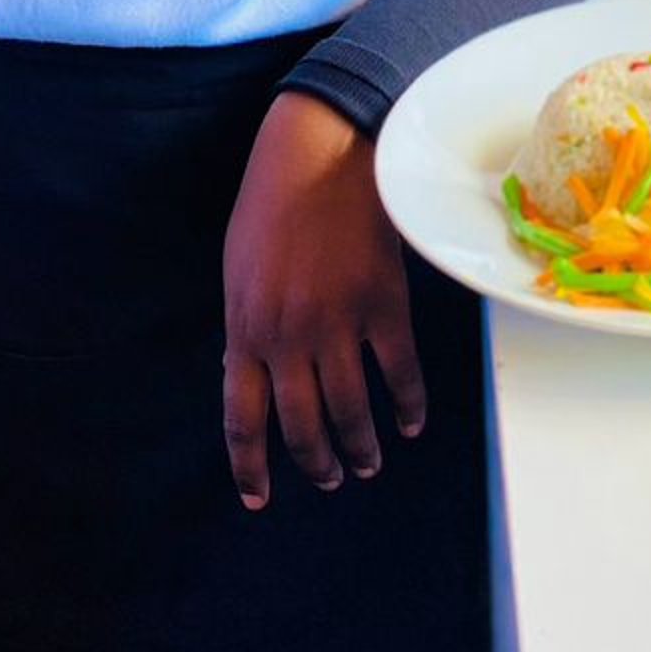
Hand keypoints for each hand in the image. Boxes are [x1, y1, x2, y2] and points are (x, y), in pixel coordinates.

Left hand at [221, 91, 425, 507]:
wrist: (320, 154)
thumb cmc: (272, 205)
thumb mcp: (240, 271)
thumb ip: (247, 327)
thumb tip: (253, 376)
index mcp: (244, 329)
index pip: (242, 419)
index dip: (251, 466)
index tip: (259, 497)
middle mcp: (286, 338)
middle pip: (301, 426)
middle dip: (317, 463)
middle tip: (333, 478)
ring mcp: (336, 324)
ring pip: (350, 411)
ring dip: (361, 447)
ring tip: (369, 462)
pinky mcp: (383, 306)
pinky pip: (399, 373)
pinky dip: (408, 406)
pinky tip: (410, 422)